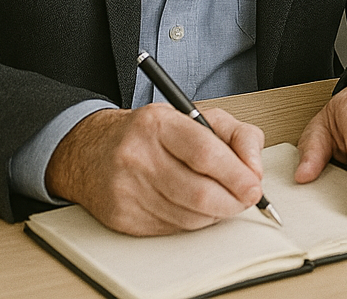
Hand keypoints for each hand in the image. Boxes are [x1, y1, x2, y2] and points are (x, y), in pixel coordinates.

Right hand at [45, 104, 264, 235]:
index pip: (205, 153)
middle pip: (198, 191)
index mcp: (159, 123)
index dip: (235, 174)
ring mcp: (126, 189)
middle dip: (232, 201)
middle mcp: (137, 155)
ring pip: (188, 215)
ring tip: (221, 200)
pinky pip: (172, 228)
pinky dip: (193, 221)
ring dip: (215, 213)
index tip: (254, 186)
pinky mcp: (121, 217)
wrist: (91, 151)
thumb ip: (237, 135)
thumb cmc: (152, 134)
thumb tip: (255, 170)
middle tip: (246, 199)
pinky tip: (194, 207)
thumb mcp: (197, 117)